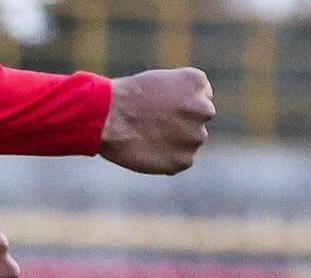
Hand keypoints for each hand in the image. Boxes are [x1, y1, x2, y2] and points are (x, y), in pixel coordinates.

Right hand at [100, 67, 214, 174]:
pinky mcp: (184, 160)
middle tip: (151, 124)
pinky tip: (147, 150)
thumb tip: (188, 114)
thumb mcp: (159, 81)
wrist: (107, 117)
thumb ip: (182, 94)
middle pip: (196, 121)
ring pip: (189, 141)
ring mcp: (196, 137)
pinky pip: (180, 161)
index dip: (177, 104)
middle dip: (180, 123)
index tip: (159, 106)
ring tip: (146, 137)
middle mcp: (204, 109)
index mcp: (197, 83)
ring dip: (173, 141)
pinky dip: (165, 159)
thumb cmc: (125, 97)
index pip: (200, 97)